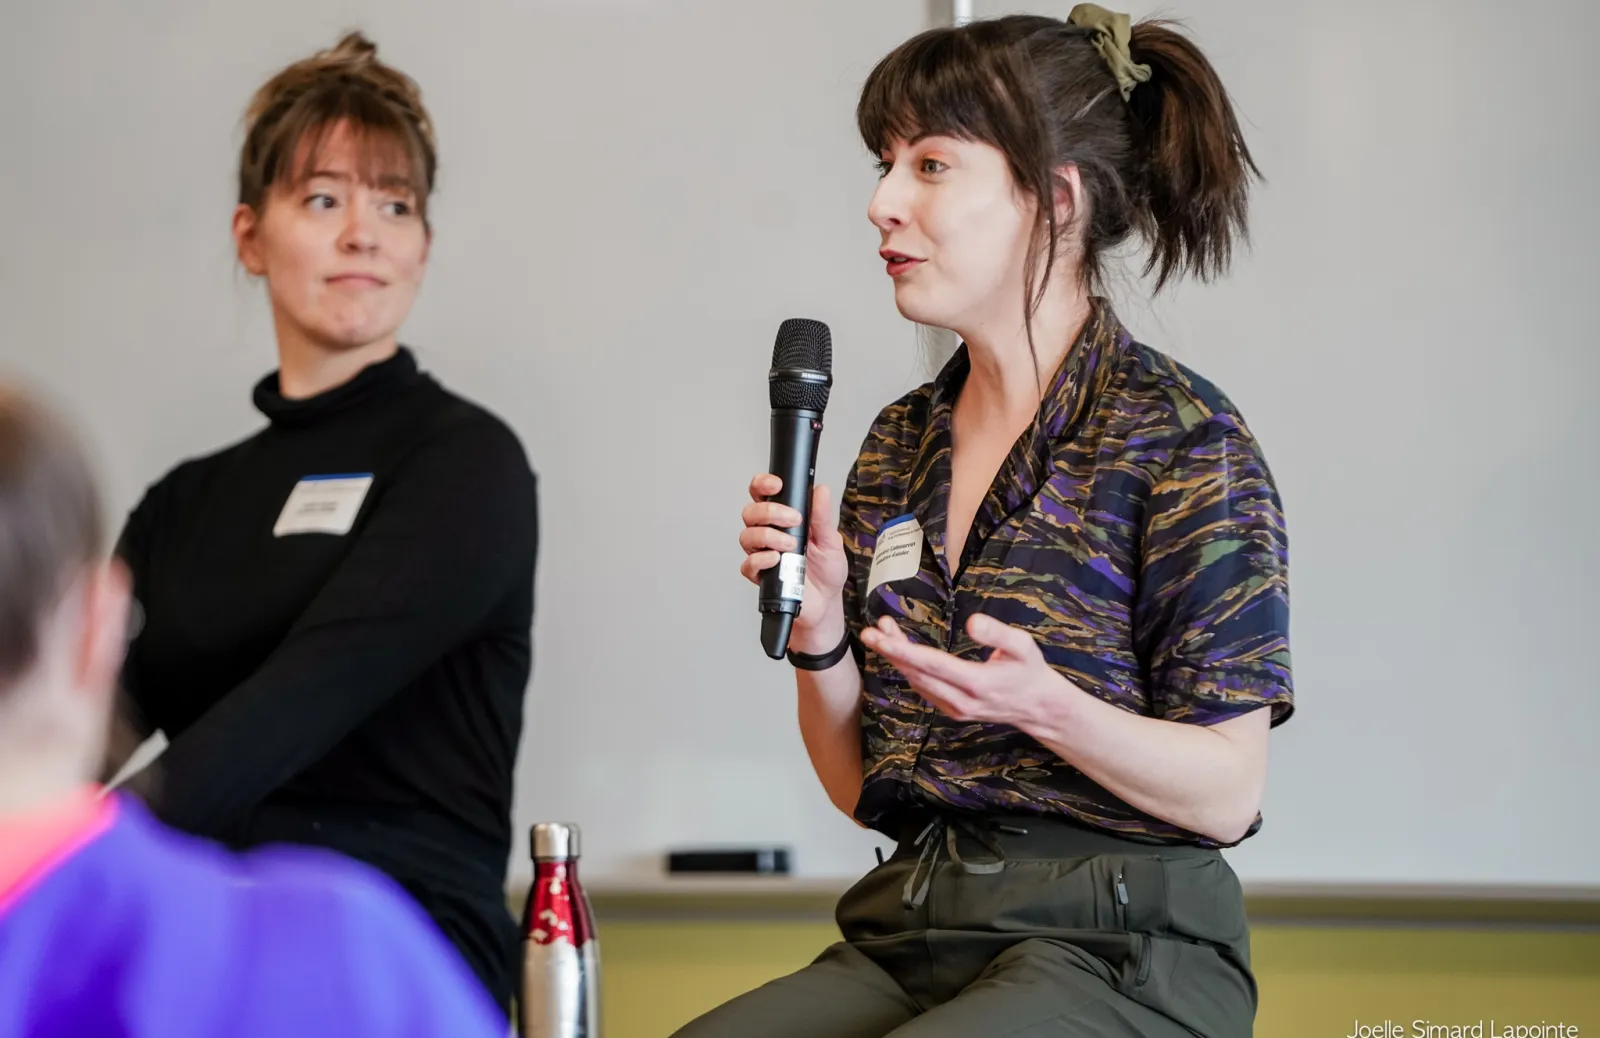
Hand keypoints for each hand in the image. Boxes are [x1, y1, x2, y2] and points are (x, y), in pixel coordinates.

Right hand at [738, 474, 847, 648]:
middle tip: (792, 520)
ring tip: (791, 545)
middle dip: (770, 512)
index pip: (763, 495)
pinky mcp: (760, 575)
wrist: (826, 602)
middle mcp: (769, 534)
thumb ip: (822, 516)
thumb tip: (821, 491)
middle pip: (751, 512)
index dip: (762, 484)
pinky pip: (748, 564)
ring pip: (747, 536)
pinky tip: (777, 560)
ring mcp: (762, 554)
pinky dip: (761, 560)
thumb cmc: (827, 570)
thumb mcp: (831, 540)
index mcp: (783, 520)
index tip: (776, 485)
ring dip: (768, 536)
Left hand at [858, 613, 1074, 729]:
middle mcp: (960, 700)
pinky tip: (901, 652)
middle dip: (890, 651)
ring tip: (883, 633)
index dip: (901, 649)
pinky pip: (923, 689)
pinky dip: (909, 669)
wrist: (1039, 708)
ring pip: (917, 682)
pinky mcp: (952, 711)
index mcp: (976, 683)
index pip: (930, 664)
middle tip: (871, 630)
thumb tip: (971, 622)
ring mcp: (954, 709)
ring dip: (898, 658)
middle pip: (916, 673)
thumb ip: (997, 633)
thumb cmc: (1030, 671)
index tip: (878, 636)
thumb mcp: (1022, 646)